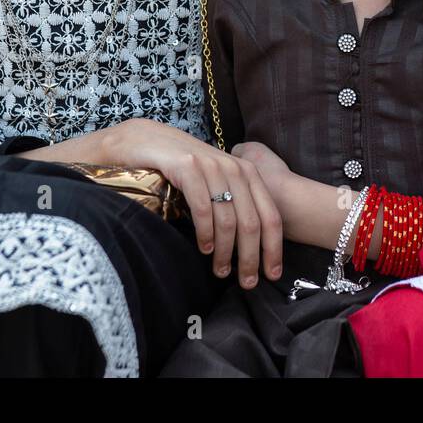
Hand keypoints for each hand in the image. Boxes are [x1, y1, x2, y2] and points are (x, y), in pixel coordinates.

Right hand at [104, 120, 282, 288]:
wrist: (149, 140)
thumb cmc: (184, 167)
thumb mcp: (216, 181)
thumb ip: (233, 202)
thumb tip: (247, 245)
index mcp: (248, 173)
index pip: (270, 216)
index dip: (273, 248)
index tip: (272, 274)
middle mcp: (235, 168)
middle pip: (252, 223)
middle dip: (251, 258)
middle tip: (246, 282)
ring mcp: (212, 167)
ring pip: (228, 219)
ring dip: (226, 252)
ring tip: (220, 270)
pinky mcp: (188, 167)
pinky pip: (204, 208)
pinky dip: (206, 232)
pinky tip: (204, 248)